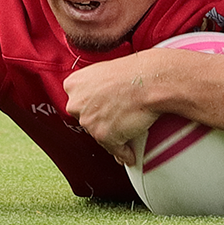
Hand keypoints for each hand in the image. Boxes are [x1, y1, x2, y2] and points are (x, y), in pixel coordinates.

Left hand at [61, 51, 175, 165]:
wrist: (150, 80)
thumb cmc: (134, 72)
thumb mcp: (104, 71)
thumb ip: (94, 86)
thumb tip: (99, 98)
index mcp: (73, 84)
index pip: (77, 101)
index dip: (91, 105)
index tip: (101, 106)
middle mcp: (76, 104)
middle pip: (86, 119)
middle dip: (99, 120)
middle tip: (117, 115)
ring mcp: (89, 122)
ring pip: (99, 135)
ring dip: (112, 136)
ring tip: (129, 130)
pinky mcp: (104, 136)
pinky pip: (115, 150)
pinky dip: (124, 153)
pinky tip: (131, 153)